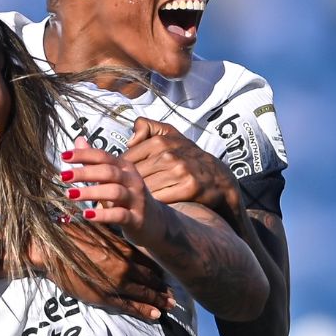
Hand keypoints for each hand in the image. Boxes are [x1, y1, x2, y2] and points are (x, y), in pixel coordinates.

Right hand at [41, 221, 174, 320]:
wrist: (52, 250)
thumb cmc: (72, 236)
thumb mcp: (98, 231)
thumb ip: (114, 239)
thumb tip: (121, 240)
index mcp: (125, 250)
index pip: (150, 264)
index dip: (159, 273)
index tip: (165, 279)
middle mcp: (126, 266)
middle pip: (152, 280)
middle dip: (163, 290)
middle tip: (173, 298)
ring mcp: (117, 283)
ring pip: (145, 294)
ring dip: (159, 301)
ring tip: (170, 307)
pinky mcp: (105, 296)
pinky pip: (130, 306)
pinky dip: (144, 311)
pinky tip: (155, 315)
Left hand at [61, 140, 164, 246]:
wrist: (155, 222)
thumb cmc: (128, 198)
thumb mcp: (113, 177)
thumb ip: (95, 161)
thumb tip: (78, 140)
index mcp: (125, 167)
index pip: (103, 156)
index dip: (84, 154)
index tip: (64, 156)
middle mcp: (132, 180)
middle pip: (108, 171)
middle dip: (85, 172)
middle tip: (63, 176)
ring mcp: (136, 199)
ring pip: (114, 191)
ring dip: (91, 192)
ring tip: (70, 194)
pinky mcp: (137, 219)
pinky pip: (119, 215)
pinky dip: (102, 215)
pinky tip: (87, 215)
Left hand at [122, 117, 240, 217]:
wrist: (218, 177)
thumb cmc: (187, 156)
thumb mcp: (171, 134)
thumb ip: (147, 128)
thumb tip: (130, 140)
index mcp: (160, 142)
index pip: (127, 160)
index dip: (120, 172)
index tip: (117, 181)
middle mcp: (169, 155)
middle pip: (134, 176)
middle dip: (125, 186)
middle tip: (118, 195)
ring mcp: (180, 171)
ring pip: (146, 188)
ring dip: (136, 197)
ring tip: (130, 202)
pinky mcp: (189, 188)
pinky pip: (161, 199)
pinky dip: (152, 204)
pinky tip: (148, 207)